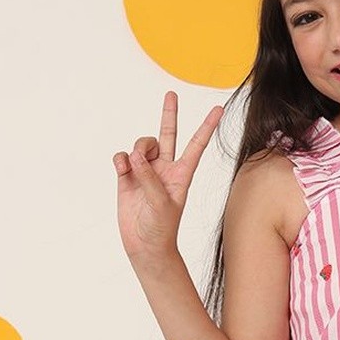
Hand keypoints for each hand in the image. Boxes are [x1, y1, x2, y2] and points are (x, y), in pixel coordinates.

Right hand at [113, 92, 224, 260]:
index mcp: (182, 174)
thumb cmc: (161, 229)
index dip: (206, 127)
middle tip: (171, 93)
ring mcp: (146, 172)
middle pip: (168, 135)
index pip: (196, 145)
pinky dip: (121, 159)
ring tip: (134, 167)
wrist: (145, 246)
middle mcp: (165, 169)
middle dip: (169, 114)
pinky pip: (123, 157)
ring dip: (137, 149)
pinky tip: (122, 169)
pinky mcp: (128, 178)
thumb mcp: (161, 203)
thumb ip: (149, 177)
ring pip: (141, 145)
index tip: (218, 109)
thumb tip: (134, 155)